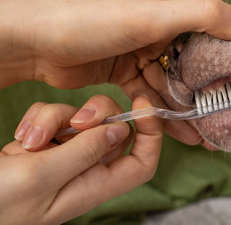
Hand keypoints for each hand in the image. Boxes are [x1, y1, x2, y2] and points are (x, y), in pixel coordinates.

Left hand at [0, 0, 230, 145]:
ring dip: (184, 110)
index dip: (226, 64)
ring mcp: (139, 50)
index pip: (209, 37)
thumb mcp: (152, 16)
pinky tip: (175, 130)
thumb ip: (204, 16)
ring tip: (202, 137)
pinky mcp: (122, 70)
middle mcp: (157, 28)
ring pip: (170, 84)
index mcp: (168, 10)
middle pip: (190, 66)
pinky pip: (149, 93)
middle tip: (221, 124)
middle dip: (205, 95)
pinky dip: (161, 111)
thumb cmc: (90, 22)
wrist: (32, 41)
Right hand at [4, 95, 161, 224]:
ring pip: (80, 118)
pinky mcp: (44, 144)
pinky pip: (53, 118)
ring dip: (54, 118)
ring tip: (27, 141)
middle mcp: (84, 169)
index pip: (141, 162)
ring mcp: (63, 155)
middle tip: (75, 121)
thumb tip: (119, 129)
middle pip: (113, 128)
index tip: (143, 104)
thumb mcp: (42, 177)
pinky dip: (38, 120)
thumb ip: (84, 152)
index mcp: (95, 185)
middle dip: (95, 114)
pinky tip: (19, 139)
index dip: (151, 134)